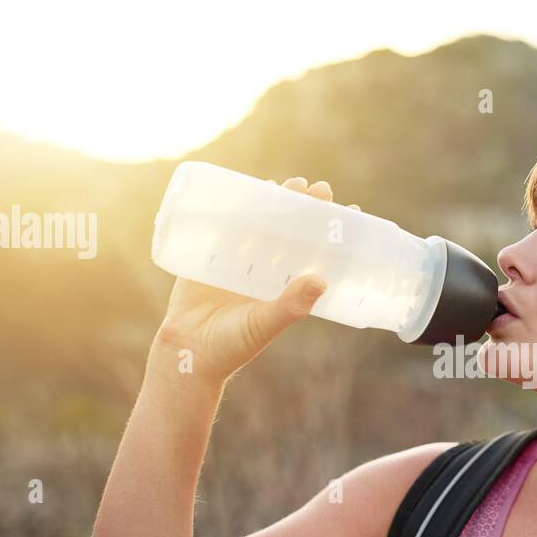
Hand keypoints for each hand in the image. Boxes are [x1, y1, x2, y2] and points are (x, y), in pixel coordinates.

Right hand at [152, 177, 361, 382]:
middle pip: (291, 233)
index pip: (314, 255)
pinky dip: (238, 209)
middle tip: (321, 189)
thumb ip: (290, 306)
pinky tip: (249, 189)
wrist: (186, 352)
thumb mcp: (264, 325)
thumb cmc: (231, 346)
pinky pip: (227, 227)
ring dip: (277, 203)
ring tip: (293, 184)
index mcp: (284, 288)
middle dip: (306, 210)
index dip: (330, 236)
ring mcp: (239, 262)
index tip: (350, 213)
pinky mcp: (211, 256)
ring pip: (262, 225)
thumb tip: (321, 281)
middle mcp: (266, 272)